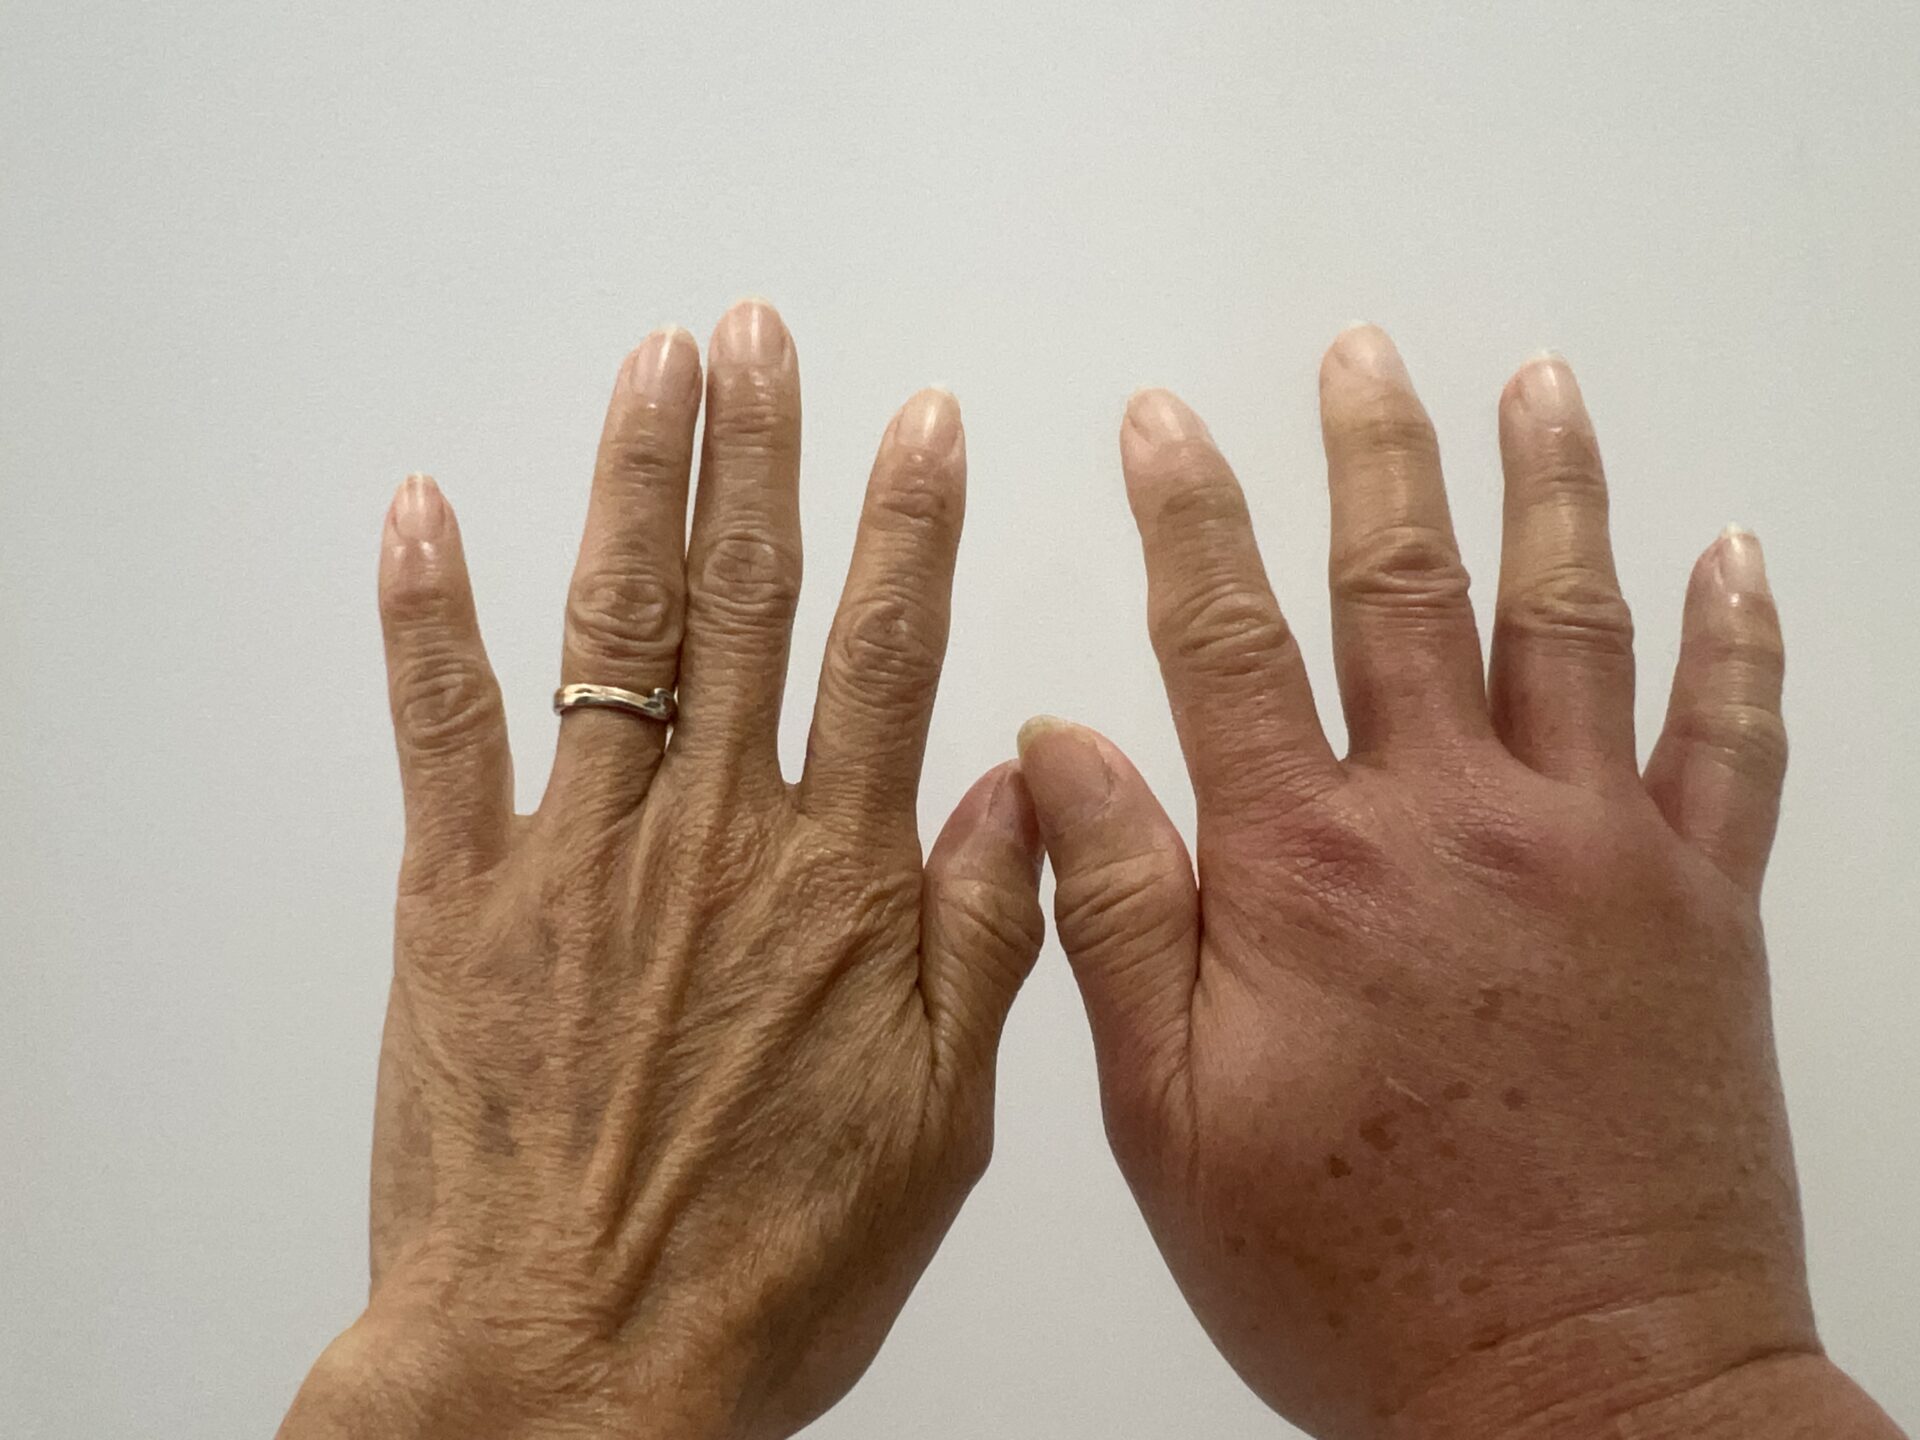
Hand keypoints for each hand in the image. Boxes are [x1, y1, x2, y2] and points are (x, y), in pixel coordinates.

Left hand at [279, 301, 1044, 1439]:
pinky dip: (430, 610)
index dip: (910, 524)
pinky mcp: (459, 899)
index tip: (923, 421)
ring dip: (635, 482)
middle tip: (762, 336)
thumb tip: (1014, 784)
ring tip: (654, 368)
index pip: (888, 653)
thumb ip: (984, 937)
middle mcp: (713, 837)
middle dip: (760, 451)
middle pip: (748, 600)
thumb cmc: (765, 1265)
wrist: (576, 1364)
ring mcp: (580, 854)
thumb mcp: (942, 1122)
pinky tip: (425, 511)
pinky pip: (441, 727)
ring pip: (618, 626)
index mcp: (839, 883)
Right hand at [1017, 329, 1900, 1437]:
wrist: (1583, 1393)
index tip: (1165, 424)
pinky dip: (1736, 632)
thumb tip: (1056, 747)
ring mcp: (1594, 851)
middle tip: (1356, 356)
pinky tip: (1730, 550)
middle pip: (1404, 586)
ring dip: (1548, 485)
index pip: (1228, 635)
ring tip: (1530, 385)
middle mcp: (1456, 823)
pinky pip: (1734, 737)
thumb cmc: (1360, 1275)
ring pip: (1572, 616)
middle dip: (1371, 451)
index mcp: (1308, 868)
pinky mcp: (1702, 907)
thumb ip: (1118, 911)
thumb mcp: (1170, 1115)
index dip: (1189, 512)